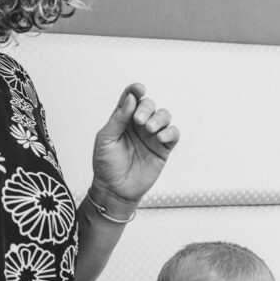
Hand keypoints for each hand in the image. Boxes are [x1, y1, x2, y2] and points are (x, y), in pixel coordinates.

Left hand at [91, 83, 179, 215]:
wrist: (115, 190)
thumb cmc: (106, 165)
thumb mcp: (106, 139)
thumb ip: (118, 118)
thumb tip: (131, 99)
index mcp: (123, 119)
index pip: (131, 98)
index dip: (136, 90)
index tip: (138, 90)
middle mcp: (139, 125)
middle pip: (150, 105)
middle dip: (147, 108)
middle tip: (139, 120)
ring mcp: (152, 137)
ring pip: (164, 116)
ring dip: (159, 118)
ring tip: (150, 129)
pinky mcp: (162, 149)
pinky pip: (173, 135)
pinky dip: (170, 132)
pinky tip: (160, 137)